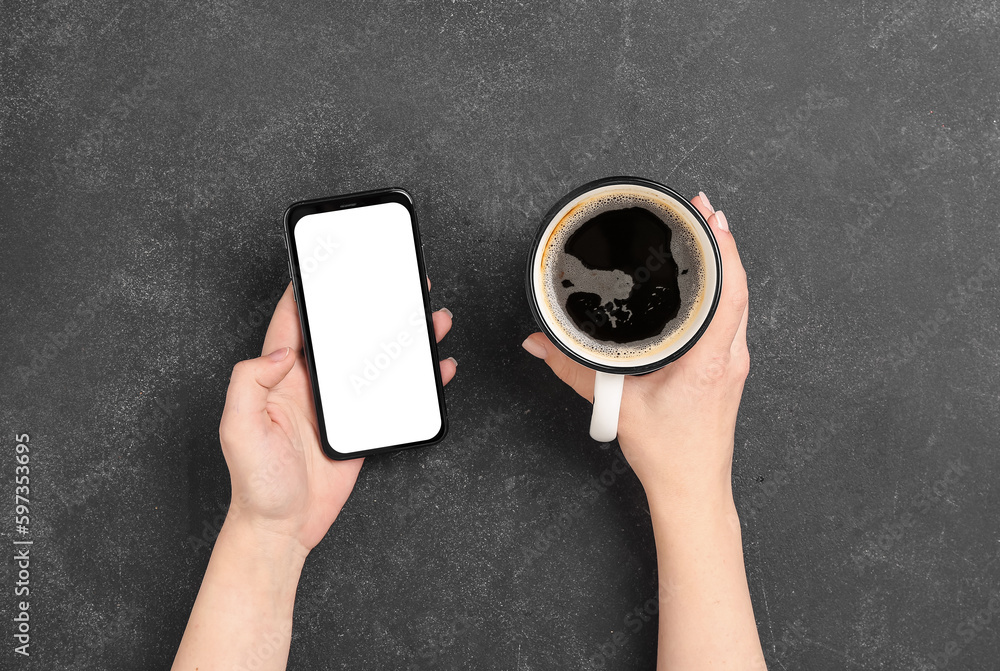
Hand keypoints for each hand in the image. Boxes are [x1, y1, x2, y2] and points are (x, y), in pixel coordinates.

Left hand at [219, 281, 456, 555]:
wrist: (283, 529)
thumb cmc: (255, 484)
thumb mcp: (239, 428)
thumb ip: (249, 381)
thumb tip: (282, 349)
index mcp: (278, 376)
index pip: (292, 320)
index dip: (307, 289)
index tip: (328, 261)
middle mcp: (309, 383)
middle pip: (344, 332)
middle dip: (369, 303)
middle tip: (396, 280)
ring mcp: (336, 404)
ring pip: (374, 358)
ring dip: (402, 337)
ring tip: (430, 317)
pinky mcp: (359, 426)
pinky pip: (392, 394)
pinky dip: (417, 381)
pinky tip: (437, 369)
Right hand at [522, 191, 747, 504]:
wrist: (692, 489)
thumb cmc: (667, 454)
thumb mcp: (614, 405)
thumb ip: (571, 370)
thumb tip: (538, 343)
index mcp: (709, 359)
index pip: (730, 291)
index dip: (723, 248)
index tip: (708, 215)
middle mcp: (729, 356)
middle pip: (739, 285)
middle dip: (721, 241)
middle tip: (699, 207)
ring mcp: (733, 362)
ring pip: (738, 300)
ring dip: (725, 264)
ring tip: (704, 232)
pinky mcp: (727, 369)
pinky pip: (732, 316)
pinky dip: (723, 288)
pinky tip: (706, 279)